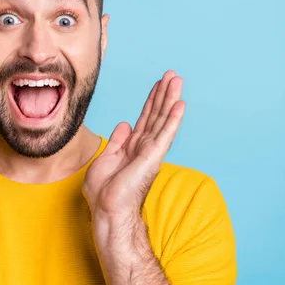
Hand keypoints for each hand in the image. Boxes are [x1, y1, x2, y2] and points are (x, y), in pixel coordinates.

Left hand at [83, 70, 184, 218]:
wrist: (106, 209)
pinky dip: (173, 118)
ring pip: (162, 119)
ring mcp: (150, 151)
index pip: (145, 118)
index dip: (151, 100)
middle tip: (172, 75)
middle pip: (156, 114)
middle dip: (164, 94)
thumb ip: (117, 141)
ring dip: (170, 99)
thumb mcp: (105, 158)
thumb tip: (124, 124)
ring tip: (177, 80)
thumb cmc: (104, 192)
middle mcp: (144, 147)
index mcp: (132, 147)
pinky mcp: (152, 156)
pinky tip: (180, 104)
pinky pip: (165, 133)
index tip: (158, 84)